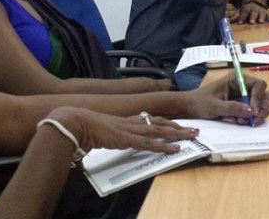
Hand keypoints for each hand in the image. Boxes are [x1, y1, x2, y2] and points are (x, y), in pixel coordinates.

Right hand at [48, 107, 197, 153]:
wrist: (75, 122)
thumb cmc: (82, 126)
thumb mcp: (98, 131)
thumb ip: (105, 135)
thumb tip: (104, 139)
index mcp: (124, 120)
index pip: (149, 119)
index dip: (164, 122)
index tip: (176, 123)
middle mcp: (130, 122)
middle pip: (160, 122)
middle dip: (178, 125)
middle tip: (193, 128)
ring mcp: (130, 129)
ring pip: (160, 130)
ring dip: (177, 133)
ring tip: (192, 135)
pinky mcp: (128, 138)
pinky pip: (150, 143)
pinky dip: (164, 146)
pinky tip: (174, 148)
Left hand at [182, 73, 268, 124]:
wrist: (189, 109)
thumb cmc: (198, 103)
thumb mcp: (214, 106)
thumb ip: (232, 107)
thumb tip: (251, 111)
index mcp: (236, 80)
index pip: (258, 84)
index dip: (259, 97)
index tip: (253, 110)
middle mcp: (243, 87)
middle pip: (264, 95)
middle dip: (262, 108)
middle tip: (254, 121)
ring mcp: (244, 97)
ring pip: (261, 105)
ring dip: (256, 115)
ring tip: (244, 122)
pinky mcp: (242, 107)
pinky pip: (253, 113)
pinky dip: (250, 119)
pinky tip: (239, 122)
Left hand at [233, 0, 268, 24]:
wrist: (254, 2)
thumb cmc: (246, 10)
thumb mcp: (240, 12)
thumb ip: (235, 17)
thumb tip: (227, 20)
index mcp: (247, 8)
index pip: (244, 12)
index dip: (242, 17)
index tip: (240, 22)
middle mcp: (254, 8)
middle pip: (253, 12)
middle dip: (252, 17)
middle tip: (251, 22)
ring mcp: (261, 10)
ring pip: (262, 13)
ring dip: (261, 17)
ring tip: (261, 22)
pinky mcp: (267, 12)